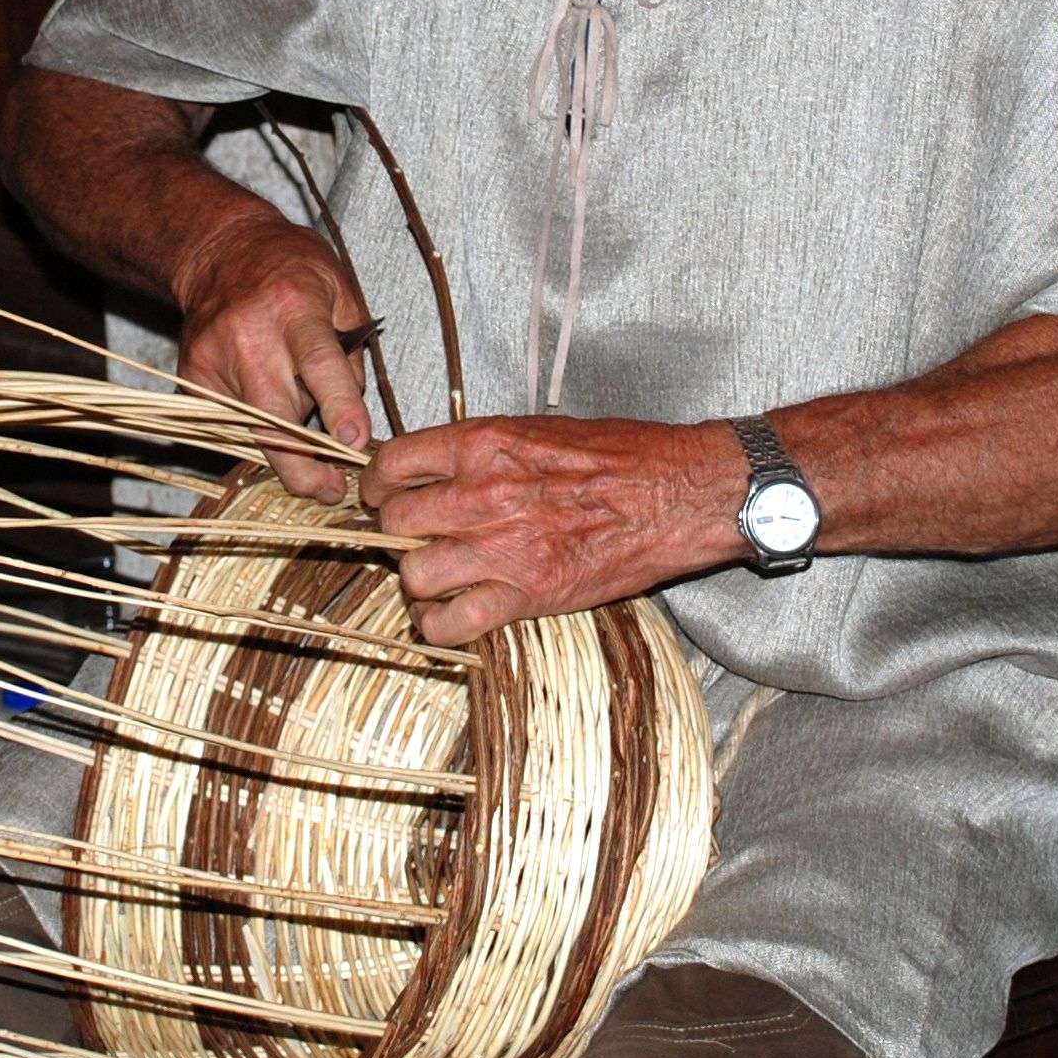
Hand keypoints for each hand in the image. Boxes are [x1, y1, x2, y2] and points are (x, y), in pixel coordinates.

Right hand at [170, 211, 372, 500]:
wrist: (219, 250)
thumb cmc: (290, 267)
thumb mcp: (339, 289)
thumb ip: (353, 351)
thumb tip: (353, 414)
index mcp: (294, 307)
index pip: (319, 365)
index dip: (339, 408)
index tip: (354, 444)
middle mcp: (249, 335)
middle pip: (274, 418)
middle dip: (303, 465)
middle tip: (331, 489)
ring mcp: (213, 359)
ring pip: (252, 430)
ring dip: (284, 448)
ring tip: (306, 447)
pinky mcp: (193, 378)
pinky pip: (231, 423)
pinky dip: (257, 428)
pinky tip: (269, 408)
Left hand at [359, 415, 742, 647]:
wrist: (678, 494)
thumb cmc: (622, 456)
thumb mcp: (541, 430)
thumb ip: (484, 450)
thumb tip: (437, 464)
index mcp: (484, 444)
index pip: (393, 464)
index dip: (380, 484)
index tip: (385, 495)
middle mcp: (482, 494)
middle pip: (395, 522)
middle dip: (395, 533)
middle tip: (413, 539)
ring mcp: (501, 548)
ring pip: (413, 575)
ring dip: (417, 580)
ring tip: (433, 579)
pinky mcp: (526, 595)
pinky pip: (450, 624)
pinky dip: (437, 627)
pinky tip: (446, 617)